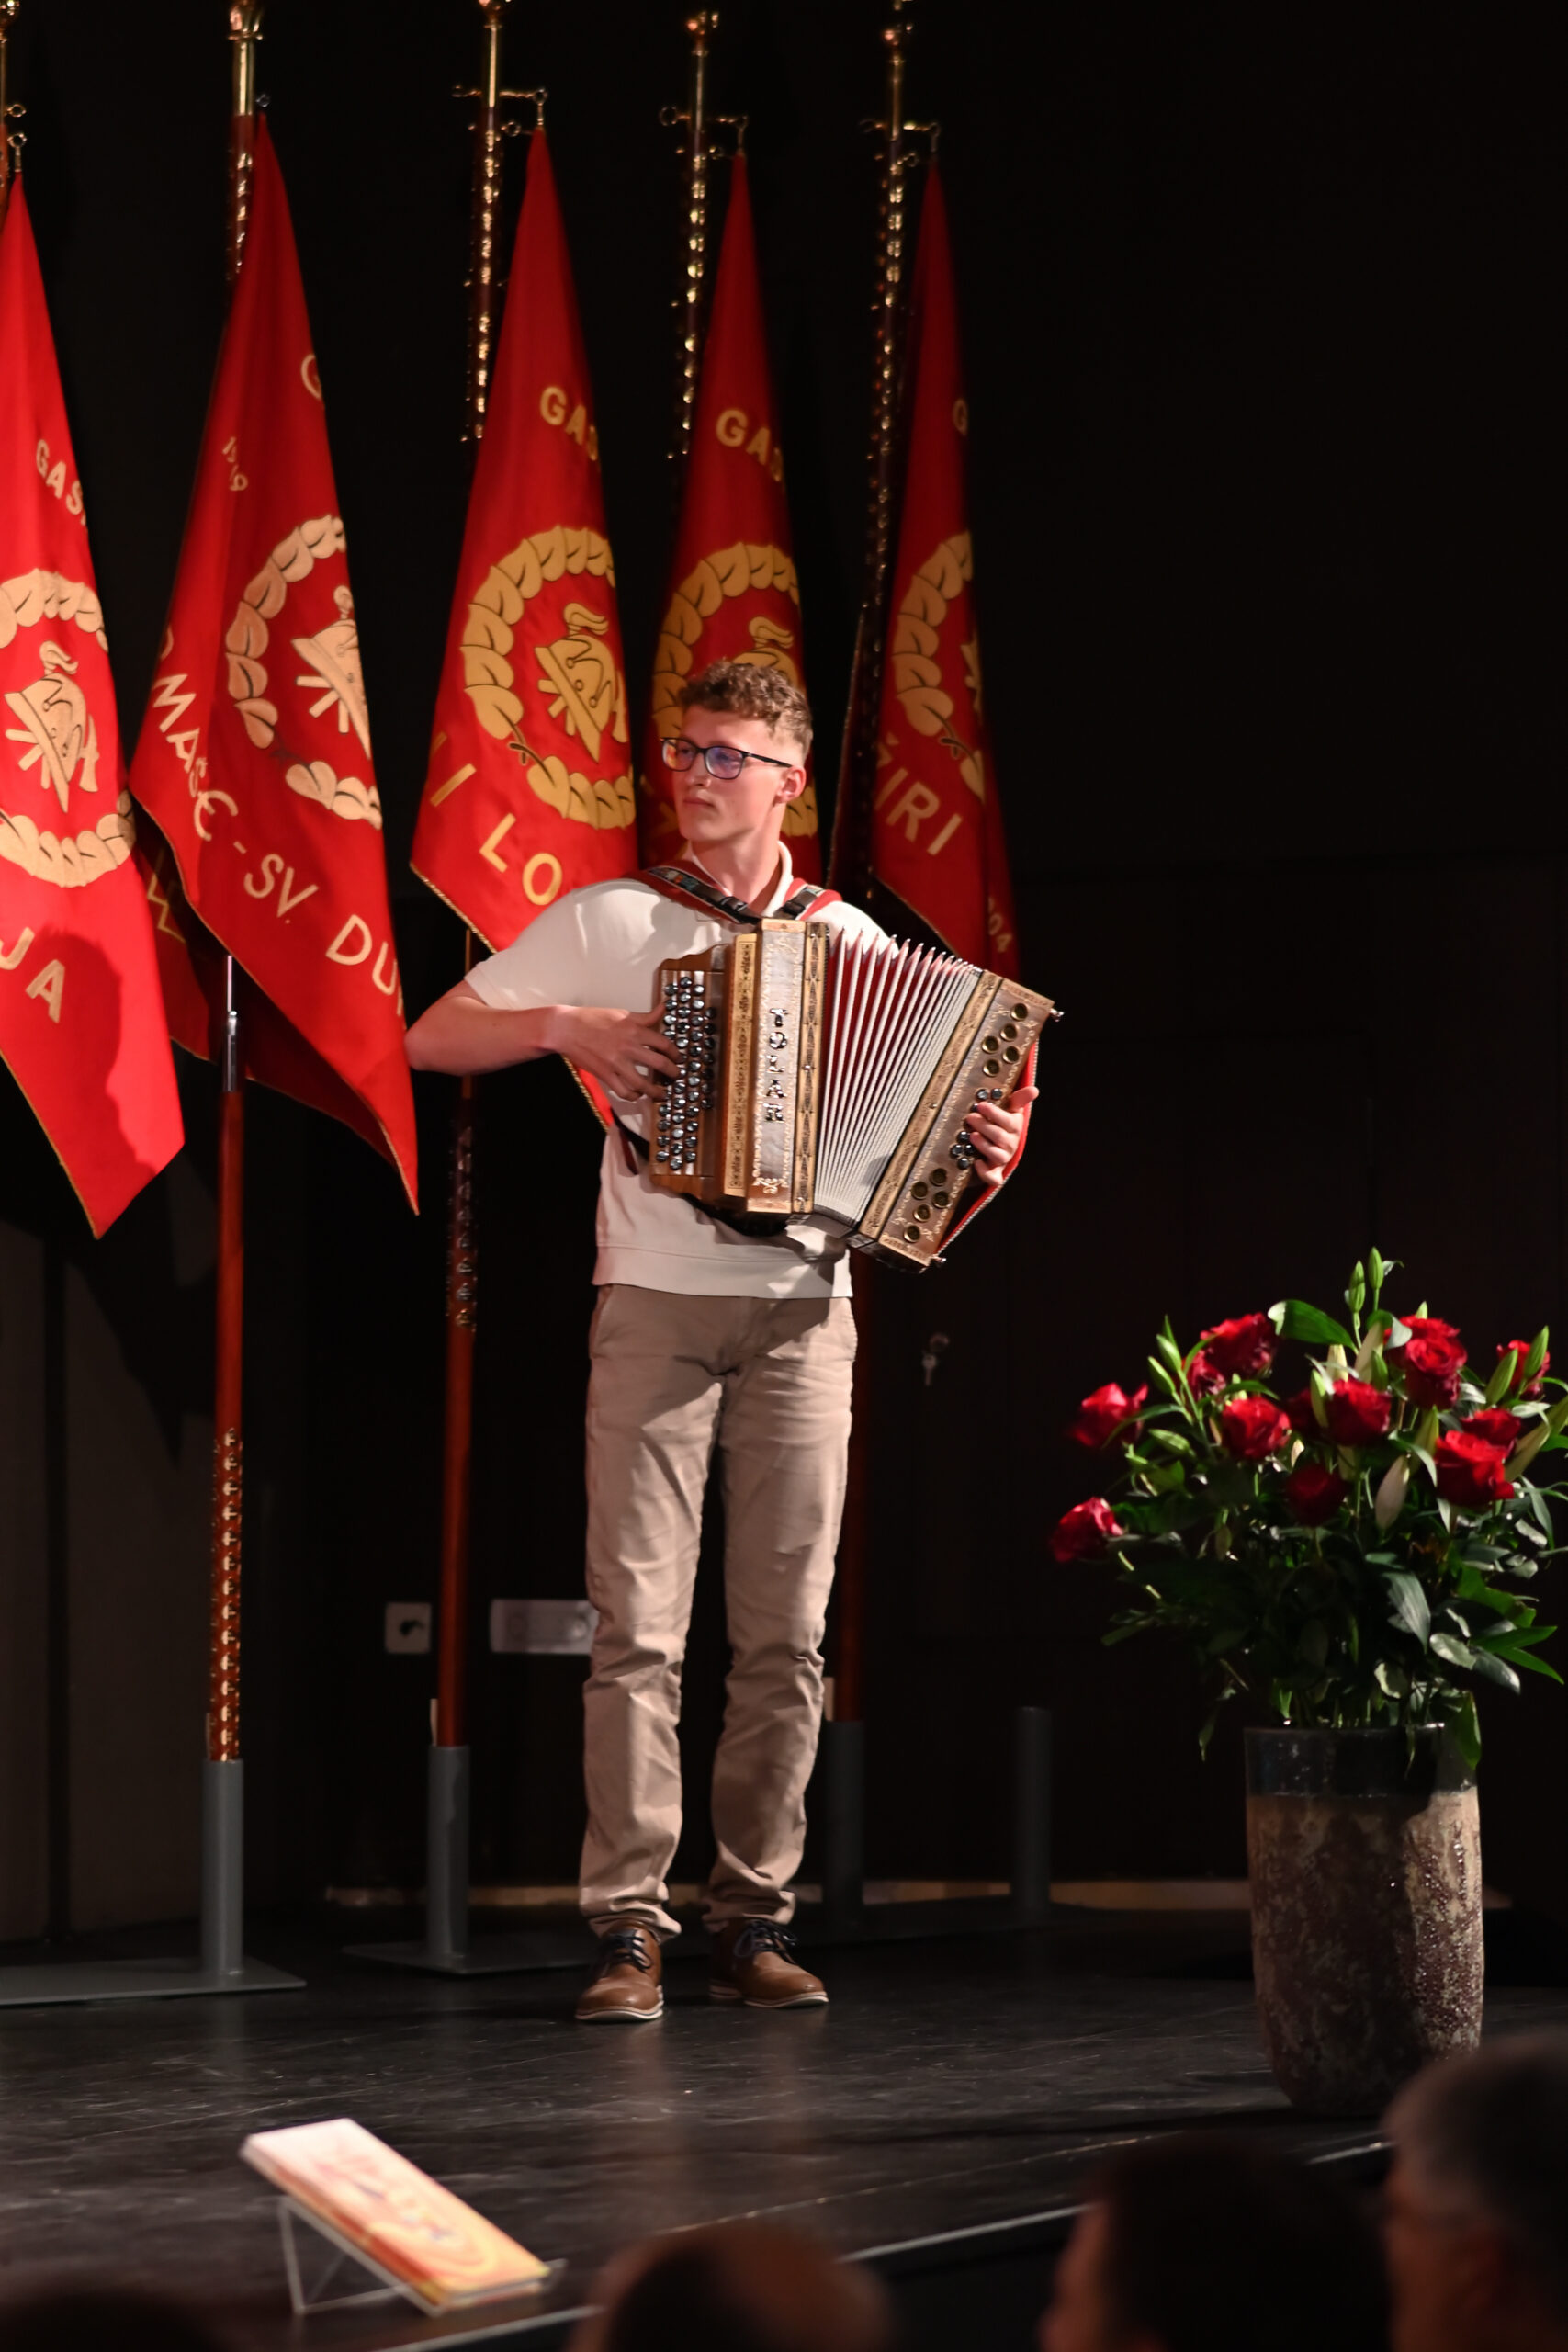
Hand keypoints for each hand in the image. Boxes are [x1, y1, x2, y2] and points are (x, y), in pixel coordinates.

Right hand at [543, 1006, 679, 1101]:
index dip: (676, 1054)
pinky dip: (633, 1096)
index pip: (664, 1043)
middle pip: (659, 1064)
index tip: (679, 1059)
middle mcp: (628, 1046)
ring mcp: (616, 1063)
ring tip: (661, 1094)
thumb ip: (645, 1016)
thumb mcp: (621, 1013)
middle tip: (676, 1077)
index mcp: (634, 1029)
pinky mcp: (605, 1075)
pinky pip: (624, 1091)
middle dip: (673, 1073)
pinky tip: (637, 1094)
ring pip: (643, 1083)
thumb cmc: (593, 1018)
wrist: (566, 1029)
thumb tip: (664, 1007)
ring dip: (656, 1091)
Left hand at [965, 1084, 1037, 1187]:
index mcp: (1015, 1128)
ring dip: (983, 1145)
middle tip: (970, 1118)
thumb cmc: (1002, 1125)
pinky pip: (993, 1177)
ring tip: (972, 1136)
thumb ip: (1020, 1099)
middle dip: (984, 1126)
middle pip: (999, 1136)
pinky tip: (976, 1163)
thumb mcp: (1011, 1110)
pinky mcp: (994, 1172)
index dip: (994, 1113)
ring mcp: (1003, 1159)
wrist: (997, 1147)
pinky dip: (985, 1172)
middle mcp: (1011, 1144)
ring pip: (996, 1155)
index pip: (1008, 1121)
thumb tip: (1035, 1089)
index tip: (980, 1105)